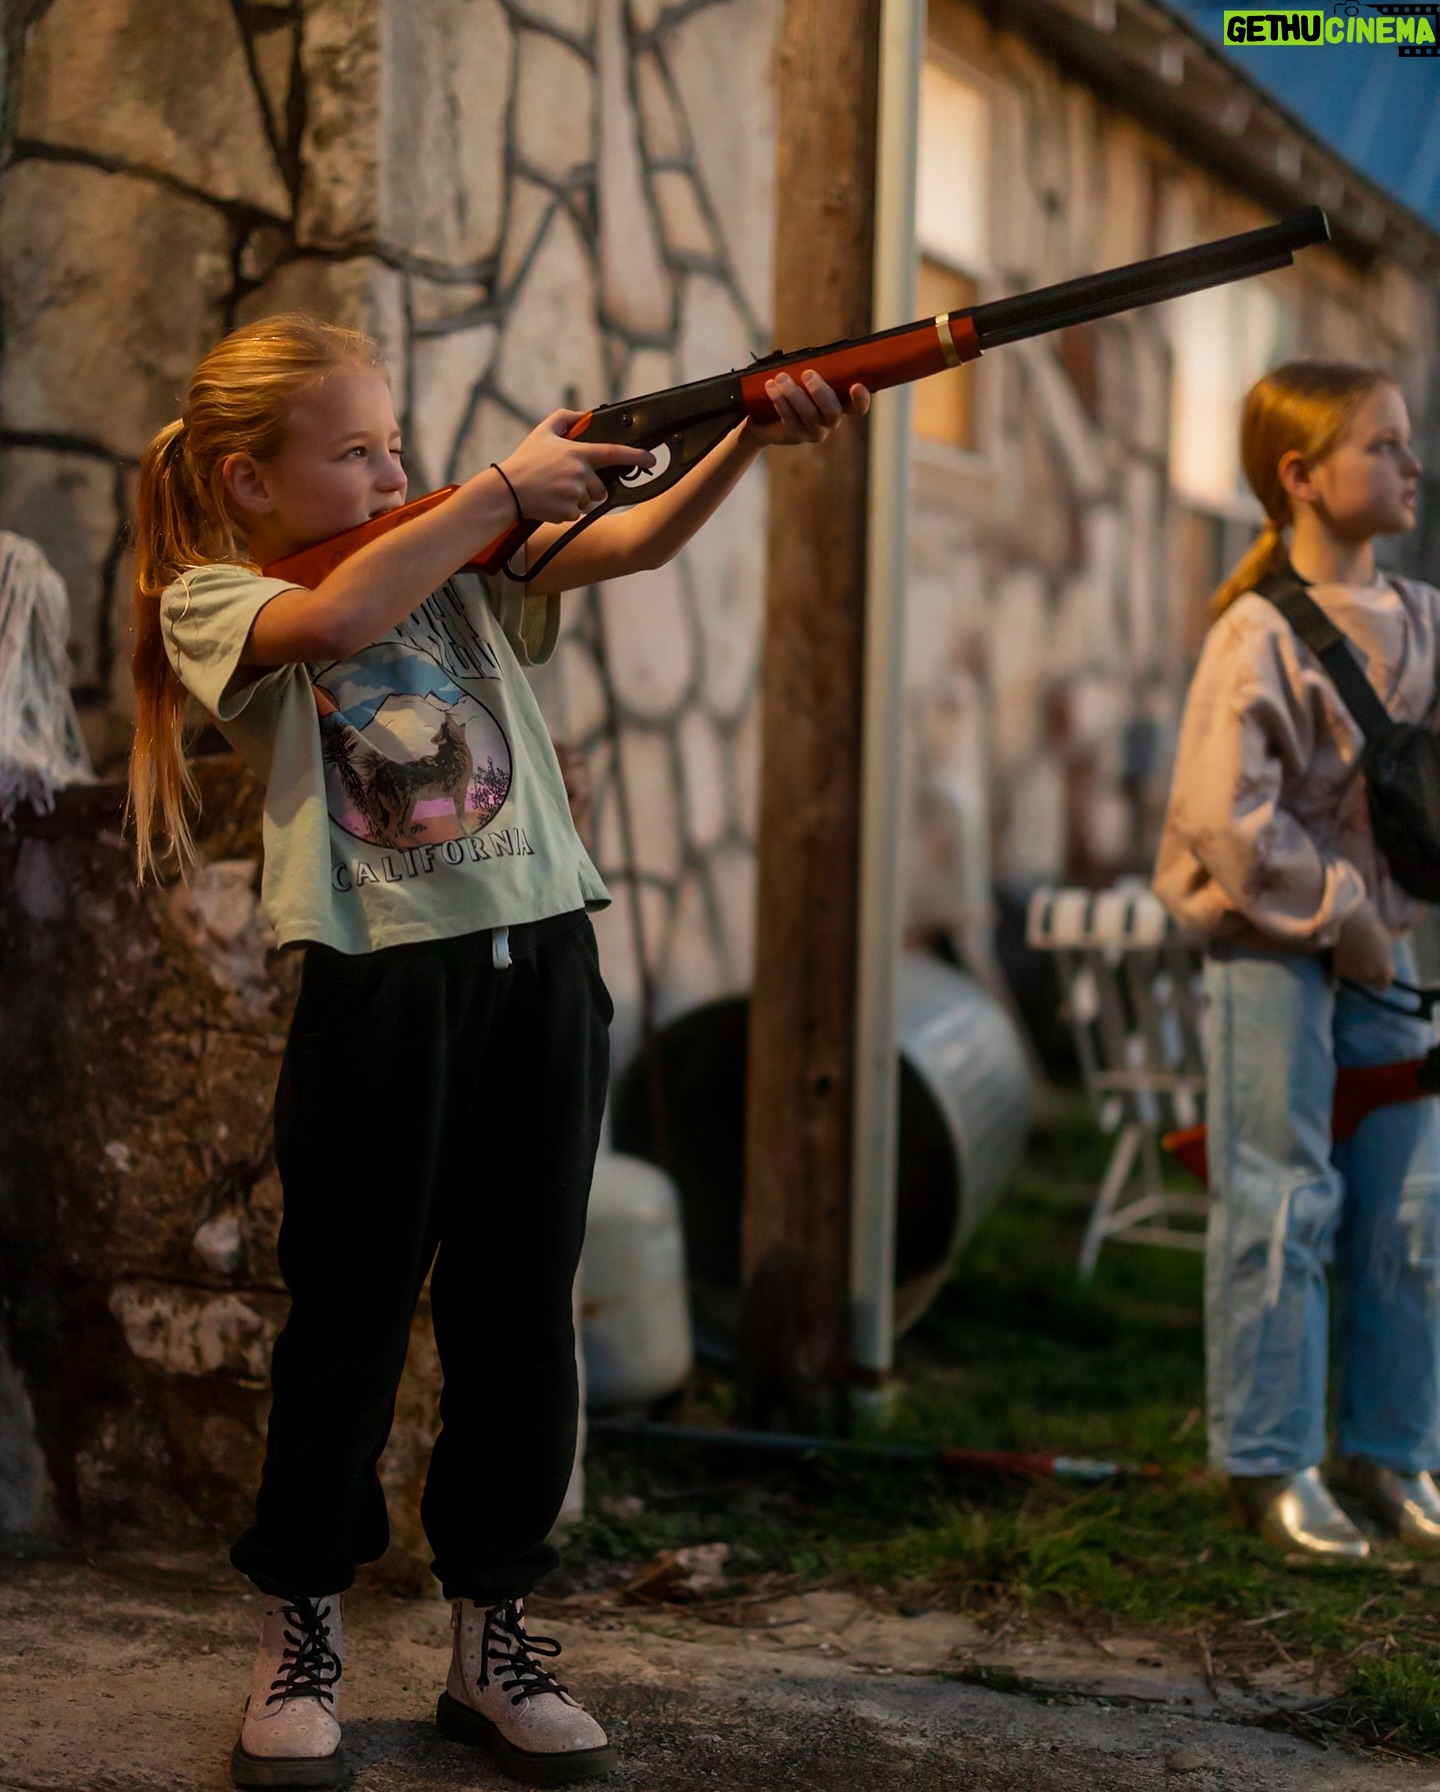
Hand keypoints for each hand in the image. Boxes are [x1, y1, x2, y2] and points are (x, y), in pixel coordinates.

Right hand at [497, 411, 653, 523]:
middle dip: (588, 488)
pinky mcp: (568, 512)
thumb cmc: (524, 461)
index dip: (636, 456)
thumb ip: (565, 419)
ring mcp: (574, 494)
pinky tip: (550, 502)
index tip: (652, 460)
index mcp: (577, 453)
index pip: (613, 453)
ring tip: (554, 491)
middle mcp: (579, 474)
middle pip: (600, 487)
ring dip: (577, 499)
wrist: (507, 490)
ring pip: (588, 502)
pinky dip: (566, 511)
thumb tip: (585, 415)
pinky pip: (576, 514)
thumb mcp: (542, 432)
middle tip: (563, 482)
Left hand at [745, 371, 870, 447]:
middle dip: (821, 392)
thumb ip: (815, 369)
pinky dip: (781, 402)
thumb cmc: (792, 389)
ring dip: (794, 394)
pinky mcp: (795, 436)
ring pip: (809, 415)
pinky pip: (790, 419)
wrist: (765, 415)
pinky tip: (771, 387)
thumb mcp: (805, 378)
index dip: (861, 399)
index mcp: (840, 403)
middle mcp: (830, 421)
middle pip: (833, 411)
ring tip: (781, 377)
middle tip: (808, 374)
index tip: (856, 386)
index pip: (857, 406)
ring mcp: (814, 431)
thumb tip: (814, 355)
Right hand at [1334, 899, 1393, 988]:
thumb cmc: (1372, 930)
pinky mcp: (1340, 970)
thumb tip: (1380, 974)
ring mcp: (1354, 974)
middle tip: (1362, 955)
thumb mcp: (1384, 948)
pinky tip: (1343, 952)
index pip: (1382, 987)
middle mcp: (1370, 975)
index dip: (1379, 980)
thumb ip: (1382, 963)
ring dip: (1353, 967)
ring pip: (1353, 976)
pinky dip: (1341, 964)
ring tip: (1352, 951)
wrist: (1353, 920)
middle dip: (1365, 971)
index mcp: (1385, 971)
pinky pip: (1341, 971)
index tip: (1376, 972)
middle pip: (1366, 980)